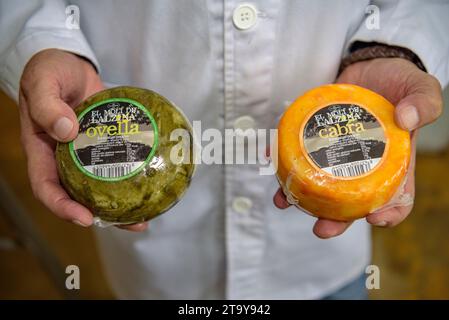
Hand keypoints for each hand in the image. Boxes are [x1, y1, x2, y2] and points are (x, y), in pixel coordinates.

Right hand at [19, 49, 146, 231]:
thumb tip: (66, 131)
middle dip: (102, 214)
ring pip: (101, 185)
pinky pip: (118, 163)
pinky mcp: (106, 144)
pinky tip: (151, 181)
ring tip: (146, 215)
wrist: (69, 64)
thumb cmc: (49, 71)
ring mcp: (86, 153)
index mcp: (43, 150)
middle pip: (79, 195)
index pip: (46, 187)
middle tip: (132, 223)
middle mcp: (64, 158)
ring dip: (121, 203)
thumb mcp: (42, 81)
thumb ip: (48, 104)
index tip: (85, 217)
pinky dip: (132, 175)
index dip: (62, 207)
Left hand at [274, 58, 442, 237]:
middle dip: (336, 220)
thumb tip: (407, 118)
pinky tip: (271, 158)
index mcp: (393, 163)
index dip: (389, 213)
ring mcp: (336, 155)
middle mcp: (362, 165)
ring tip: (284, 201)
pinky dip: (283, 158)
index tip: (374, 218)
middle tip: (321, 229)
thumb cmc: (397, 82)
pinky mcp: (316, 139)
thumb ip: (423, 101)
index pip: (397, 197)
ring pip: (319, 184)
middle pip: (351, 202)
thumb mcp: (420, 87)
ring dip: (300, 197)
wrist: (368, 66)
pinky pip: (298, 154)